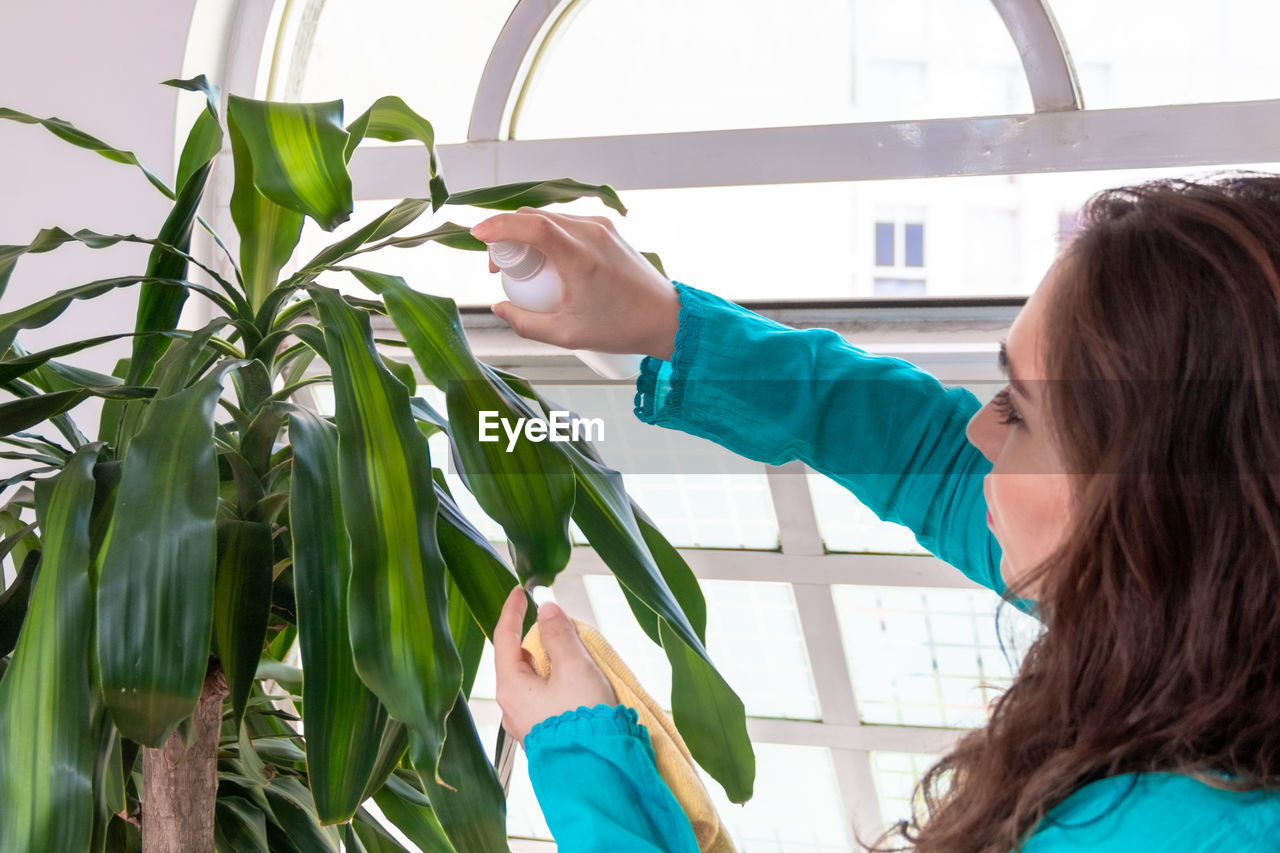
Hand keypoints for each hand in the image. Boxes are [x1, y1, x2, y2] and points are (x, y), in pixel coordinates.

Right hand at [470, 207, 680, 359]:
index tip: (477, 235)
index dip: (499, 226)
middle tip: (499, 267)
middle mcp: (591, 232)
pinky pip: (568, 222)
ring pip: (550, 217)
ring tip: (523, 267)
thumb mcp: (567, 334)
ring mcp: (602, 226)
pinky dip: (548, 235)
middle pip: (535, 217)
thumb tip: (500, 307)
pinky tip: (547, 261)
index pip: (531, 225)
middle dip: (507, 234)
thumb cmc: (621, 328)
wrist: (666, 318)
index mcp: (580, 255)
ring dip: (528, 234)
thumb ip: (526, 324)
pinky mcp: (608, 228)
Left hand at [494, 585, 617, 742]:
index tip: (520, 591)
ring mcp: (525, 722)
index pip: (505, 637)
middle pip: (518, 658)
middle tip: (560, 624)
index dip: (512, 611)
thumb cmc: (583, 717)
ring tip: (574, 652)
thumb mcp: (574, 667)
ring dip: (550, 660)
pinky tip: (576, 680)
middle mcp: (511, 705)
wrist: (595, 770)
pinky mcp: (542, 732)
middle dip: (538, 638)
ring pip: (532, 678)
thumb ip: (559, 634)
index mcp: (511, 686)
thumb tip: (547, 610)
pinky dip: (556, 680)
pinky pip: (543, 696)